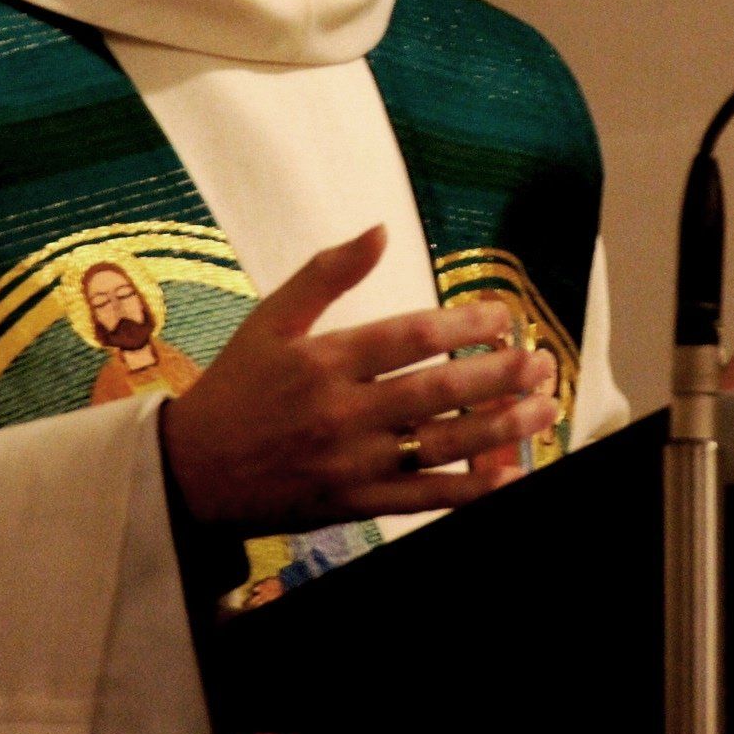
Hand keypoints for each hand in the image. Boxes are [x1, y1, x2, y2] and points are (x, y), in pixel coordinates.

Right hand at [158, 225, 559, 532]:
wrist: (189, 474)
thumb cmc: (235, 387)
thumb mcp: (270, 319)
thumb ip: (327, 273)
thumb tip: (379, 229)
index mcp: (325, 360)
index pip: (411, 336)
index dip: (465, 324)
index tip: (503, 316)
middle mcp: (342, 411)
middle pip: (438, 390)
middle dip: (499, 375)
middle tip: (541, 361)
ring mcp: (352, 462)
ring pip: (442, 444)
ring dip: (501, 427)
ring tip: (544, 407)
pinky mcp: (356, 503)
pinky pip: (424, 497)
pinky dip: (470, 490)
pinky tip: (510, 475)